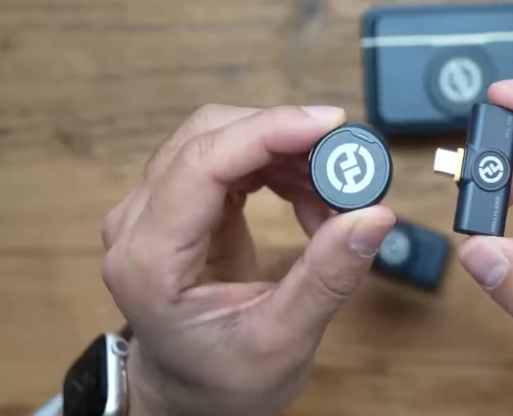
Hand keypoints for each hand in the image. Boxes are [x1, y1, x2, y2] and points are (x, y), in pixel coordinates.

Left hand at [99, 105, 395, 415]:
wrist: (187, 389)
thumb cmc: (222, 379)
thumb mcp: (282, 342)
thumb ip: (326, 279)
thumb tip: (375, 215)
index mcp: (149, 261)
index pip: (202, 164)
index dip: (269, 132)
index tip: (332, 124)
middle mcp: (138, 222)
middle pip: (209, 137)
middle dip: (285, 138)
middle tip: (348, 165)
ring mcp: (153, 207)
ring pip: (221, 138)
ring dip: (287, 153)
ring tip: (334, 199)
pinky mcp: (178, 203)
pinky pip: (230, 158)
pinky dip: (278, 167)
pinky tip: (310, 198)